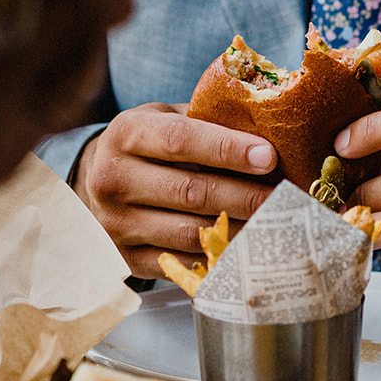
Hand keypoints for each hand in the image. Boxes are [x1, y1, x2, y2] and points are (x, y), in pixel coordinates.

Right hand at [74, 102, 278, 278]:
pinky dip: (218, 256)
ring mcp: (116, 223)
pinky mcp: (126, 258)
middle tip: (283, 196)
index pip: (181, 140)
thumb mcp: (167, 119)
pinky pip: (182, 262)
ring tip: (272, 222)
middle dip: (245, 194)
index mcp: (126, 134)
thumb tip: (270, 132)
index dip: (228, 149)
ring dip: (238, 228)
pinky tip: (245, 246)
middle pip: (191, 191)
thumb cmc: (150, 145)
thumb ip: (207, 121)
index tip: (268, 156)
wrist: (98, 182)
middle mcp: (112, 178)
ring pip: (190, 232)